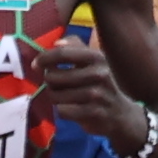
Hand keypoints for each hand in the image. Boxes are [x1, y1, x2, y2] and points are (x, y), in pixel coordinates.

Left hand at [33, 29, 148, 156]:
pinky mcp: (93, 113)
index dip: (44, 59)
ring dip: (55, 98)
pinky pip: (63, 111)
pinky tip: (72, 109)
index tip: (36, 65)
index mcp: (96, 57)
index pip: (62, 53)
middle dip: (50, 82)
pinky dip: (63, 111)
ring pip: (55, 95)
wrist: (121, 114)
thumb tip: (57, 42)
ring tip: (65, 98)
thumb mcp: (94, 61)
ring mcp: (96, 94)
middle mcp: (98, 73)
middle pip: (53, 76)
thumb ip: (75, 47)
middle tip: (56, 85)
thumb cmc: (101, 84)